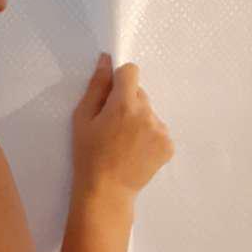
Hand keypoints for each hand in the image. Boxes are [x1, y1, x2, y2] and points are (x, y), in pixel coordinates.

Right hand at [72, 54, 174, 198]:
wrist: (107, 191)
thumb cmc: (88, 154)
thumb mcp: (82, 118)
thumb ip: (97, 87)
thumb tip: (106, 59)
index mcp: (124, 105)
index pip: (131, 72)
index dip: (119, 80)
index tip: (111, 97)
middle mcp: (147, 114)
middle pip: (140, 93)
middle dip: (127, 102)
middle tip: (112, 126)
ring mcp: (161, 130)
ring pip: (149, 112)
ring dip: (138, 120)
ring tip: (123, 142)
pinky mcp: (169, 145)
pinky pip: (158, 129)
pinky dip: (148, 136)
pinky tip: (135, 151)